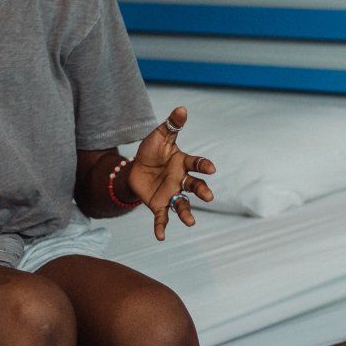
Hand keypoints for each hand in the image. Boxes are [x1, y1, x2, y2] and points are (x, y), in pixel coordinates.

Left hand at [125, 106, 215, 240]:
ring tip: (191, 222)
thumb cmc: (151, 152)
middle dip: (202, 190)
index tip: (211, 168)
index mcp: (183, 163)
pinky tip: (161, 237)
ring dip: (187, 213)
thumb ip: (171, 125)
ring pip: (183, 204)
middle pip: (195, 186)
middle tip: (209, 197)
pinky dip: (162, 227)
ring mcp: (171, 194)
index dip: (203, 166)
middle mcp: (181, 180)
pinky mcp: (159, 205)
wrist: (134, 168)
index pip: (196, 164)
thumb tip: (182, 108)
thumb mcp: (159, 136)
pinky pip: (162, 217)